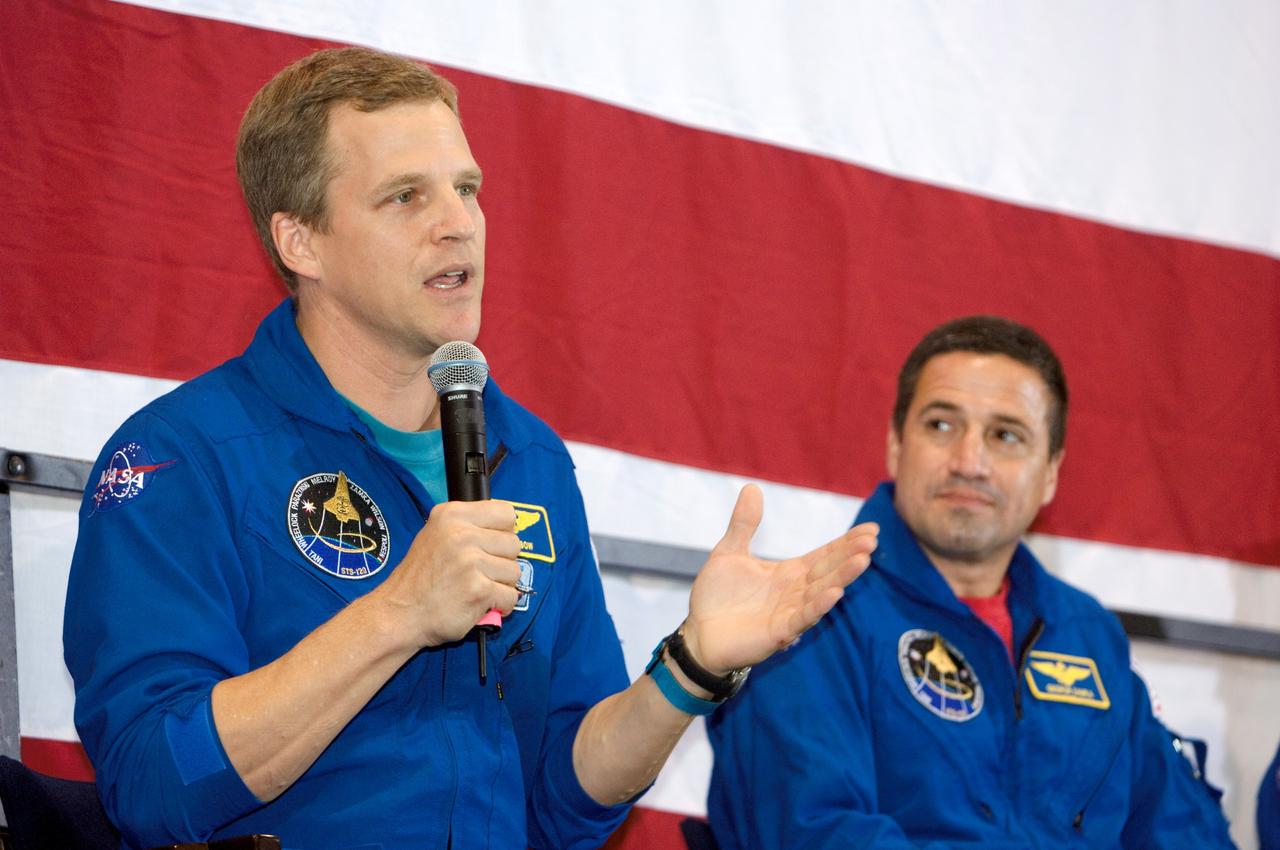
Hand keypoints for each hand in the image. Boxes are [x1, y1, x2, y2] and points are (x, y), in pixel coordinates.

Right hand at [374, 499, 521, 646]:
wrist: (399, 613)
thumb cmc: (420, 578)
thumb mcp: (435, 534)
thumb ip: (468, 525)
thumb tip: (505, 528)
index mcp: (452, 515)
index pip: (506, 512)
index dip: (502, 532)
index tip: (490, 546)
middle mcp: (462, 534)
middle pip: (514, 543)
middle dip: (502, 562)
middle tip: (479, 573)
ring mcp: (471, 562)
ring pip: (515, 571)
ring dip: (501, 585)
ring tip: (476, 588)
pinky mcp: (479, 590)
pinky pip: (511, 596)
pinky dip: (500, 605)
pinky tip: (479, 603)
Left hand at [682, 485, 877, 673]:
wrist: (697, 632)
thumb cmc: (717, 596)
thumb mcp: (730, 552)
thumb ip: (744, 523)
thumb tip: (753, 487)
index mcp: (789, 572)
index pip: (825, 555)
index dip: (846, 542)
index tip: (871, 529)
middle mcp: (796, 592)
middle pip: (829, 571)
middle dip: (850, 556)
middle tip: (872, 541)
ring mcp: (790, 612)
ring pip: (821, 593)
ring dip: (842, 577)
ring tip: (862, 560)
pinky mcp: (778, 632)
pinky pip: (802, 617)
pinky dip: (818, 606)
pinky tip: (834, 593)